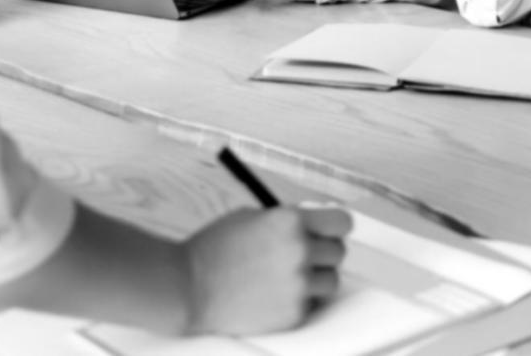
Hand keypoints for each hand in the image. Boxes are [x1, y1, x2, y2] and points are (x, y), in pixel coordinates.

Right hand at [181, 206, 351, 335]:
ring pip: (331, 281)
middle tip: (305, 255)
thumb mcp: (250, 218)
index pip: (341, 222)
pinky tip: (274, 293)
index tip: (331, 231)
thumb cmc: (212, 250)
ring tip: (289, 277)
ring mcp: (297, 285)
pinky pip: (311, 304)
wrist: (189, 287)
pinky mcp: (293, 313)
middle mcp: (299, 251)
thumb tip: (313, 224)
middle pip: (339, 252)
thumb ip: (286, 220)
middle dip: (324, 252)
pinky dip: (299, 300)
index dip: (336, 226)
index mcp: (289, 221)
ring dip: (316, 278)